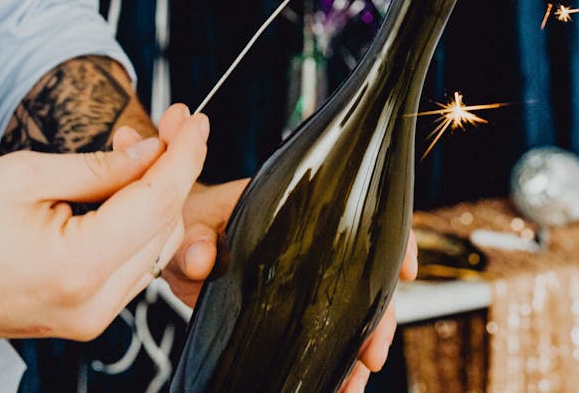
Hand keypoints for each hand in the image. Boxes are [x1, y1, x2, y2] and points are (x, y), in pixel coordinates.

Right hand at [0, 108, 207, 340]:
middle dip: (174, 168)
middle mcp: (93, 304)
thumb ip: (101, 166)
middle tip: (170, 123)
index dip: (184, 155)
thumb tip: (154, 151)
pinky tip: (123, 184)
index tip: (196, 120)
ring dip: (157, 192)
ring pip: (155, 245)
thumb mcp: (26, 176)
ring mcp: (89, 318)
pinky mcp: (82, 315)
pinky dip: (137, 220)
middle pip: (165, 225)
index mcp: (79, 267)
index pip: (158, 202)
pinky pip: (131, 263)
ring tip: (135, 148)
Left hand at [115, 115, 416, 387]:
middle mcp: (311, 236)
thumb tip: (203, 261)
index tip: (407, 271)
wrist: (172, 239)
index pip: (360, 208)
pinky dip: (336, 354)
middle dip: (378, 313)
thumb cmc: (183, 222)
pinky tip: (337, 383)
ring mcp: (307, 270)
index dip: (392, 237)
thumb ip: (192, 242)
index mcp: (297, 203)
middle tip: (372, 355)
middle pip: (366, 268)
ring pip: (351, 303)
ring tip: (353, 383)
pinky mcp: (296, 301)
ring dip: (359, 342)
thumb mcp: (186, 228)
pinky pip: (327, 325)